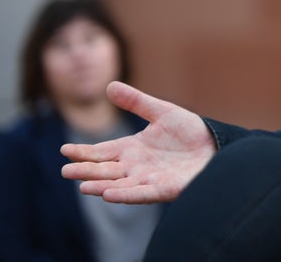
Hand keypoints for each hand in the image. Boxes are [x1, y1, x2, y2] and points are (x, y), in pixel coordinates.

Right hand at [61, 81, 216, 202]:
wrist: (216, 145)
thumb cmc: (189, 131)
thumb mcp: (161, 111)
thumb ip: (136, 102)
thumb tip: (109, 85)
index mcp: (132, 149)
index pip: (101, 152)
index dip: (83, 153)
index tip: (64, 151)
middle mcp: (135, 166)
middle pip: (105, 170)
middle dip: (86, 171)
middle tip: (66, 171)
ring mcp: (148, 179)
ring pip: (119, 185)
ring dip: (101, 186)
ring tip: (83, 186)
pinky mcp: (163, 189)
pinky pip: (141, 194)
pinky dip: (125, 195)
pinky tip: (109, 194)